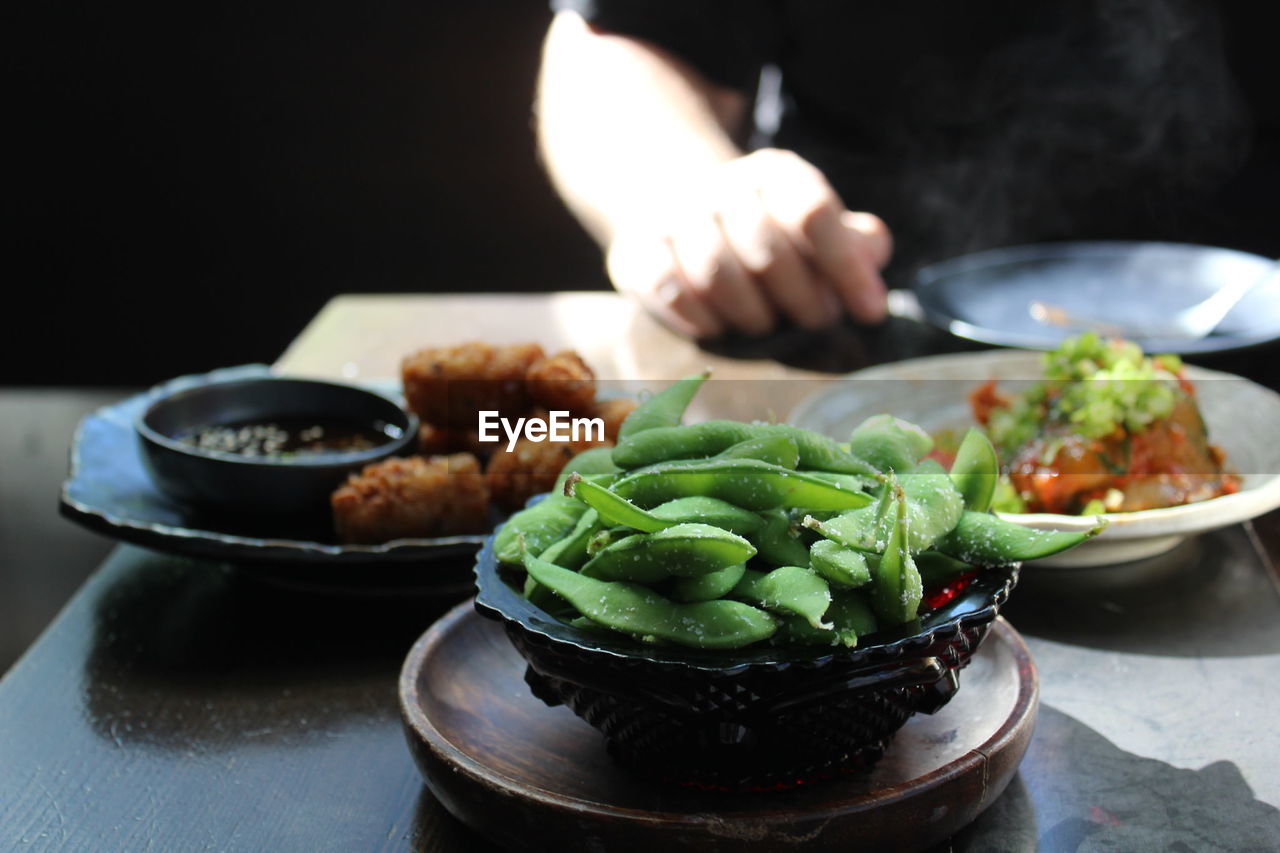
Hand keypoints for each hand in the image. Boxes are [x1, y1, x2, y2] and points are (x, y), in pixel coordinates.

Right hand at [605, 148, 892, 337]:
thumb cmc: (766, 228)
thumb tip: (872, 254)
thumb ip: (852, 240)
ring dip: (750, 314)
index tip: (870, 312)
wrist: (676, 205)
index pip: (813, 214)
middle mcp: (724, 186)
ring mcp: (676, 215)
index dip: (846, 268)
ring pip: (715, 272)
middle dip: (801, 299)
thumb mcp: (813, 223)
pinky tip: (719, 329)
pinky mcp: (638, 249)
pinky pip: (668, 289)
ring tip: (767, 326)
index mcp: (776, 173)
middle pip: (767, 249)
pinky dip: (699, 319)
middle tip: (815, 323)